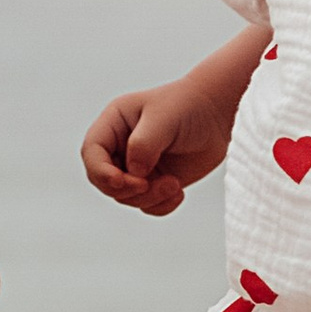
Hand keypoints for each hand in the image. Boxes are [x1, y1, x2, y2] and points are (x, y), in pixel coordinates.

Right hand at [83, 68, 243, 215]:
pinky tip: (179, 192)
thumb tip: (133, 173)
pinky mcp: (155, 182)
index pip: (92, 152)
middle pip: (104, 181)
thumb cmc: (189, 106)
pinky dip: (161, 206)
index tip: (122, 181)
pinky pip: (147, 205)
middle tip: (150, 184)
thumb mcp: (163, 118)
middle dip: (127, 189)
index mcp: (114, 124)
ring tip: (175, 184)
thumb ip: (144, 144)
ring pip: (126, 197)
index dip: (100, 171)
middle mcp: (120, 147)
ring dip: (149, 197)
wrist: (218, 113)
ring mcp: (137, 167)